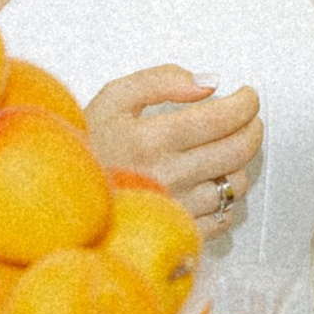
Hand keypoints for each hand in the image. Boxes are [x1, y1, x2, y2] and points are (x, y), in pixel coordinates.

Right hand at [87, 62, 262, 234]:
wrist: (60, 197)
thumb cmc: (88, 146)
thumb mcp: (114, 98)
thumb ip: (161, 81)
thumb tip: (209, 82)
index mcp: (152, 139)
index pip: (222, 118)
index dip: (246, 103)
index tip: (247, 97)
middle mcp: (167, 175)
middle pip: (237, 150)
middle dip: (253, 127)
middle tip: (248, 118)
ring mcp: (176, 207)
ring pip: (236, 184)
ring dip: (238, 162)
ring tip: (224, 149)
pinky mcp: (178, 233)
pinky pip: (224, 217)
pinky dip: (226, 197)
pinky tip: (210, 182)